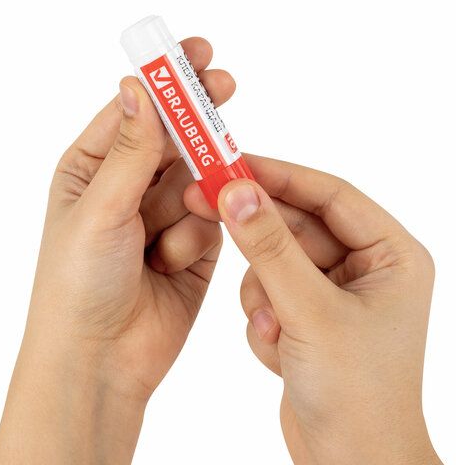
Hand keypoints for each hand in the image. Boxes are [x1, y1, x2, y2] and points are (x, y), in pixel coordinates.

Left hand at [0, 38, 235, 463]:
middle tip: (226, 87)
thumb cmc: (78, 283)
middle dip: (198, 120)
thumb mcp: (99, 207)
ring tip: (166, 236)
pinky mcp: (194, 247)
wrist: (101, 358)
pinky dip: (201, 230)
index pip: (136, 112)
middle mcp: (129, 190)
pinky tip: (174, 259)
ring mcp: (163, 218)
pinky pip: (212, 218)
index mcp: (93, 171)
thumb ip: (130, 150)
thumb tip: (137, 87)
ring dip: (194, 194)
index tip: (197, 54)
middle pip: (174, 139)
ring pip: (198, 179)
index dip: (167, 83)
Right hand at [185, 154, 441, 463]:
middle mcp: (364, 267)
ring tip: (273, 329)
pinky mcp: (308, 315)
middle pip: (298, 225)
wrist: (350, 464)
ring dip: (263, 293)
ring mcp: (334, 292)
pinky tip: (280, 353)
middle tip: (209, 205)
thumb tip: (237, 192)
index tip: (234, 164)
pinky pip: (269, 291)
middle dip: (258, 232)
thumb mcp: (308, 310)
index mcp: (389, 254)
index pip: (330, 194)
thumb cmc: (356, 394)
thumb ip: (270, 247)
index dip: (281, 176)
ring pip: (276, 261)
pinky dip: (263, 317)